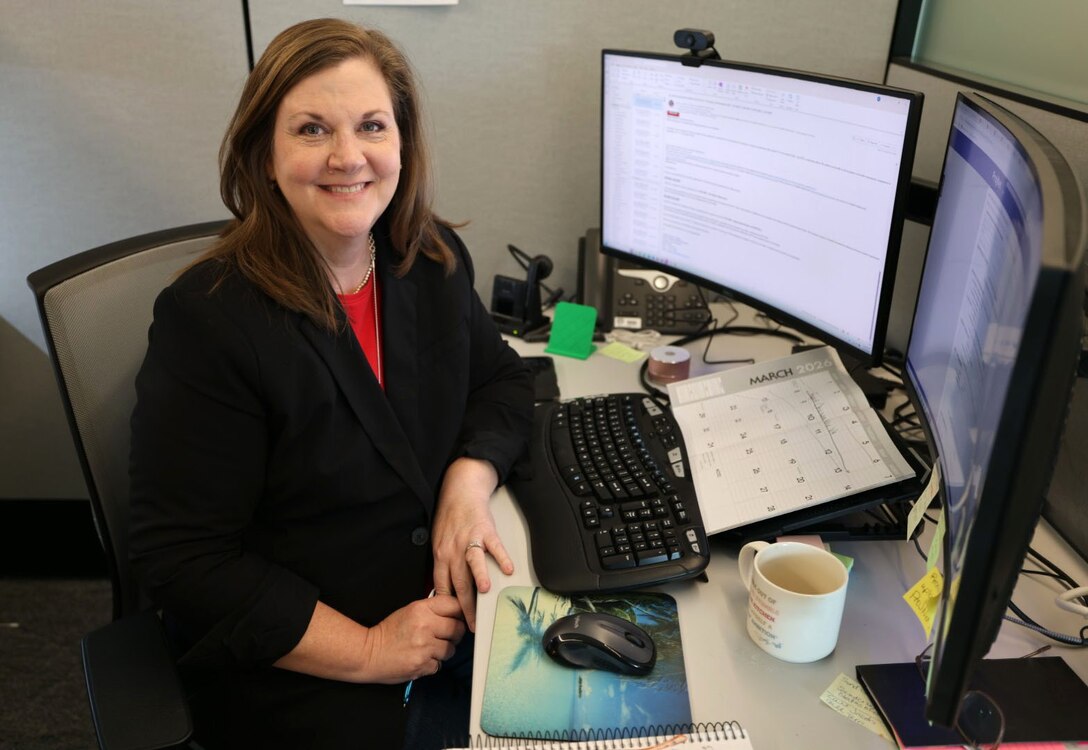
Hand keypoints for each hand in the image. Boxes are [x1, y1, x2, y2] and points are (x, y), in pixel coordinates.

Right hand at [360, 595, 464, 682]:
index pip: (454, 606)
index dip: (459, 612)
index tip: (457, 617)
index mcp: (421, 609)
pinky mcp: (422, 665)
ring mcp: (424, 647)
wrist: (369, 653)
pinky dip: (433, 664)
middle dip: (454, 634)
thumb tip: (457, 612)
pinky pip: (440, 664)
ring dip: (444, 650)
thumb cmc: (389, 632)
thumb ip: (432, 610)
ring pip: (451, 649)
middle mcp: (425, 626)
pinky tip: (422, 658)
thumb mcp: (410, 611)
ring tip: (429, 648)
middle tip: (444, 636)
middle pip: (458, 628)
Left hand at [431, 457, 513, 630]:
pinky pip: (494, 546)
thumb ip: (443, 566)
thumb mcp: (438, 543)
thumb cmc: (450, 519)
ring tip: (485, 593)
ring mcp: (469, 540)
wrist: (460, 491)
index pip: (442, 587)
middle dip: (466, 606)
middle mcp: (453, 550)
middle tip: (473, 624)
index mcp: (440, 556)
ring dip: (478, 578)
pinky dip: (501, 557)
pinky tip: (508, 569)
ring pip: (472, 563)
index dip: (448, 607)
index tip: (455, 623)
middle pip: (459, 582)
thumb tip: (446, 593)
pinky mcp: (485, 530)